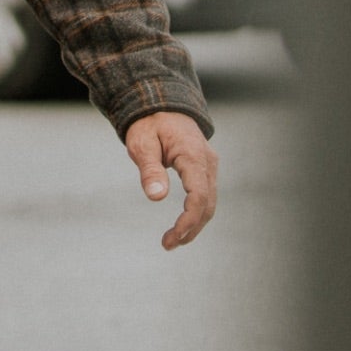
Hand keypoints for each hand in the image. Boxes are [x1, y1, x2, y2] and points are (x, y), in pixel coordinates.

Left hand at [124, 112, 218, 250]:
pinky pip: (205, 196)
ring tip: (172, 241)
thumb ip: (149, 170)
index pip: (199, 196)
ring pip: (209, 203)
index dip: (188, 221)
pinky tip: (181, 226)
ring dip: (194, 225)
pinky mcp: (204, 169)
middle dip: (190, 229)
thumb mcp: (142, 144)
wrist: (160, 105)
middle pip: (208, 204)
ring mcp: (209, 166)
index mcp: (194, 156)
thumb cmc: (148, 124)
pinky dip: (196, 213)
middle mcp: (208, 163)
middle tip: (167, 245)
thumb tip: (157, 197)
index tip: (172, 237)